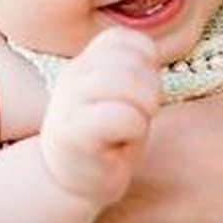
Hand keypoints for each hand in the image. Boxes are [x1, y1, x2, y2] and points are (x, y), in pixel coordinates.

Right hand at [40, 28, 161, 205]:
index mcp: (85, 61)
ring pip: (129, 83)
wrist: (70, 183)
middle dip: (151, 89)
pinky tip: (122, 144)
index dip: (146, 63)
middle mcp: (74, 75)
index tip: (139, 91)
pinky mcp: (75, 133)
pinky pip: (124, 116)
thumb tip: (153, 55)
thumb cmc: (106, 138)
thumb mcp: (119, 95)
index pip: (125, 39)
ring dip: (144, 109)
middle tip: (143, 115)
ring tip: (134, 127)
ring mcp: (70, 102)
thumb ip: (132, 69)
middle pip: (132, 62)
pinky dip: (135, 129)